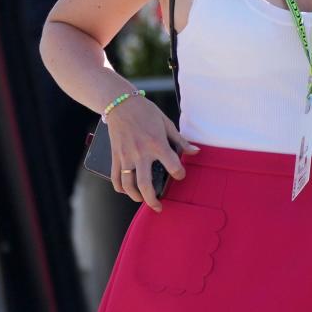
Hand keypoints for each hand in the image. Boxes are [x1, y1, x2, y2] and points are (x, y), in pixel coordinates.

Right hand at [107, 95, 198, 210]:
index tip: (181, 174)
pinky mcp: (115, 156)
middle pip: (146, 184)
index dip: (179, 173)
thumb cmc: (146, 112)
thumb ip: (180, 141)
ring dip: (136, 197)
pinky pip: (116, 177)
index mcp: (156, 144)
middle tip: (159, 207)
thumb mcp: (167, 123)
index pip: (172, 166)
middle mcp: (140, 153)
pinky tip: (127, 191)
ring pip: (128, 185)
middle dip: (153, 199)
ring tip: (144, 200)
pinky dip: (120, 188)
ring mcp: (126, 156)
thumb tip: (196, 152)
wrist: (120, 104)